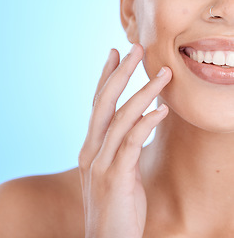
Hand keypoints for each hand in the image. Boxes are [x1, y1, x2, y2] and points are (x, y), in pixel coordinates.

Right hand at [78, 43, 171, 237]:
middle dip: (119, 74)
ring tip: (163, 74)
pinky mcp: (115, 176)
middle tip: (134, 48)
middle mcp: (91, 150)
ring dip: (142, 93)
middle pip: (104, 103)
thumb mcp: (116, 170)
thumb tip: (136, 125)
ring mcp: (100, 163)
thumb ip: (120, 147)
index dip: (106, 79)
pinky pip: (131, 142)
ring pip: (120, 118)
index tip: (115, 55)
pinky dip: (146, 123)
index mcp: (91, 147)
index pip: (97, 106)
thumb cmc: (115, 204)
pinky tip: (162, 109)